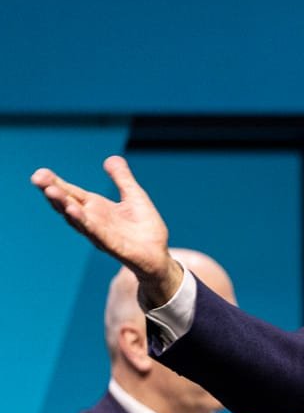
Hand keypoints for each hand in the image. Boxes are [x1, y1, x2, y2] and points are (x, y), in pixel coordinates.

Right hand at [31, 156, 182, 306]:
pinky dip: (84, 222)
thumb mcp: (134, 196)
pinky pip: (95, 232)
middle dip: (52, 191)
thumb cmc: (145, 227)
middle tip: (37, 178)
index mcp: (95, 208)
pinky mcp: (112, 245)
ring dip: (63, 205)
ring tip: (50, 191)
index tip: (39, 172)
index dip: (56, 183)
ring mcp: (100, 233)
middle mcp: (93, 220)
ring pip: (77, 218)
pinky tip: (73, 211)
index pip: (71, 193)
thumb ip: (122, 179)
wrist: (158, 254)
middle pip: (68, 204)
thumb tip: (111, 158)